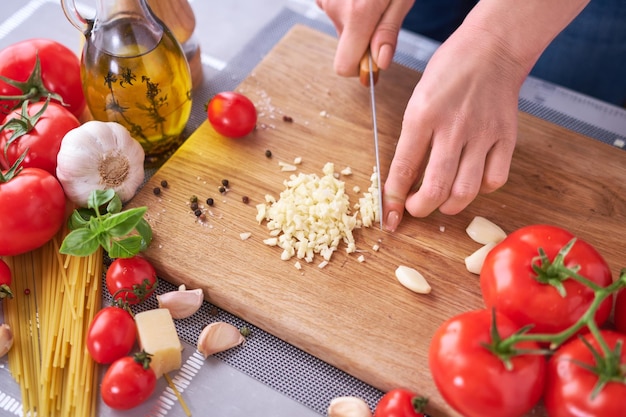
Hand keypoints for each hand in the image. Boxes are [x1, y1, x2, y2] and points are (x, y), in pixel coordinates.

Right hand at [316, 0, 414, 74]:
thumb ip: (388, 31)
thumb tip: (380, 63)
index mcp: (358, 14)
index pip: (344, 66)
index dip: (359, 67)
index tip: (375, 58)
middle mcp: (336, 9)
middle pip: (346, 47)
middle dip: (363, 39)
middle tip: (381, 15)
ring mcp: (325, 1)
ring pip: (343, 29)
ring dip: (357, 22)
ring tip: (371, 0)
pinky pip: (336, 13)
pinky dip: (348, 9)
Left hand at [382, 24, 521, 230]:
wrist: (492, 48)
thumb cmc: (448, 72)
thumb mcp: (418, 100)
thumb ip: (413, 140)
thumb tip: (404, 180)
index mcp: (422, 115)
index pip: (403, 168)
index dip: (393, 199)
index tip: (389, 216)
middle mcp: (453, 128)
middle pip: (435, 188)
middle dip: (420, 209)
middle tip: (415, 208)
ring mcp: (483, 134)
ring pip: (465, 191)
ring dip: (449, 206)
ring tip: (441, 202)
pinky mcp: (507, 138)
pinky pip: (494, 180)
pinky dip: (481, 190)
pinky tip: (471, 181)